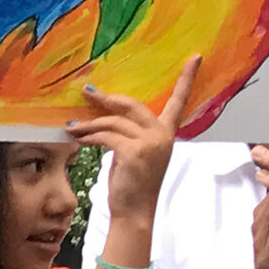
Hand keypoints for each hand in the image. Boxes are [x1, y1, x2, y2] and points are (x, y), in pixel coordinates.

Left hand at [71, 55, 201, 225]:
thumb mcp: (136, 155)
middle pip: (133, 105)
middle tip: (88, 91)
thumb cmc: (132, 185)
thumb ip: (130, 135)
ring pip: (114, 121)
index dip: (188, 78)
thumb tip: (105, 121)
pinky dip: (89, 136)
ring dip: (90, 123)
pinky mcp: (133, 151)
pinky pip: (106, 135)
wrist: (134, 212)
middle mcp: (162, 134)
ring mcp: (150, 142)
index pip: (180, 100)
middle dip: (107, 98)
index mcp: (167, 133)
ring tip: (73, 126)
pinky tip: (78, 138)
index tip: (196, 57)